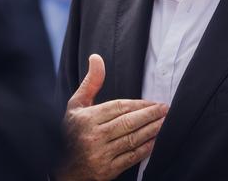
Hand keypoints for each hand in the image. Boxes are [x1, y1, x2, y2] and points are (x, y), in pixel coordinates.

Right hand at [59, 54, 168, 180]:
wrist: (61, 166)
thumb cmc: (70, 131)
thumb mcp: (76, 105)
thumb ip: (91, 82)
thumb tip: (96, 57)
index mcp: (86, 118)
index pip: (118, 107)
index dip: (138, 104)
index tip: (153, 102)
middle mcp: (93, 136)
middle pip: (128, 123)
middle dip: (150, 115)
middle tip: (165, 109)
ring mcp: (100, 155)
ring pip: (132, 139)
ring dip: (151, 130)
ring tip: (164, 122)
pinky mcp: (107, 171)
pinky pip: (131, 158)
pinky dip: (145, 149)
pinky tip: (155, 142)